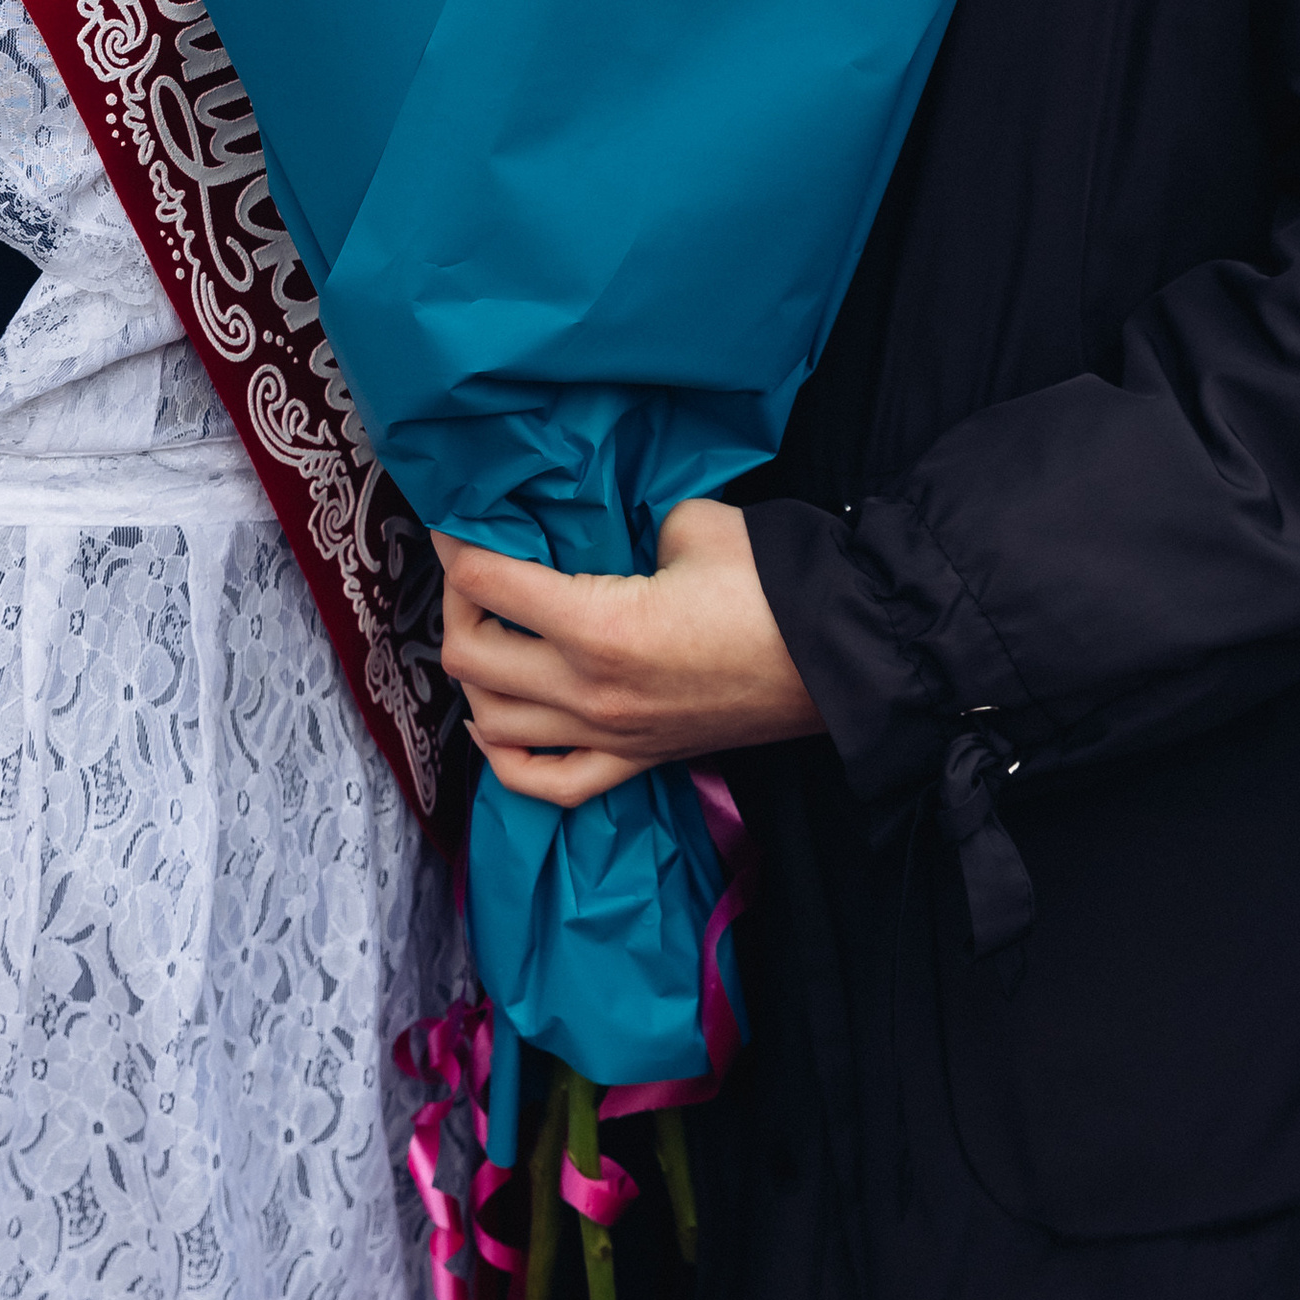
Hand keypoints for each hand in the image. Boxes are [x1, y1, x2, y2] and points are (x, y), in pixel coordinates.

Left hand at [436, 497, 824, 808]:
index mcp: (599, 627)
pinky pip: (544, 782)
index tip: (456, 517)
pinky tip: (492, 720)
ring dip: (475, 671)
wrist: (844, 659)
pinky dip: (503, 755)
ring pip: (491, 719)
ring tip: (489, 628)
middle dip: (457, 603)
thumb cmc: (775, 586)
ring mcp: (610, 736)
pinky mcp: (636, 761)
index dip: (459, 542)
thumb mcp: (690, 525)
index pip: (487, 583)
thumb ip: (627, 528)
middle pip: (468, 654)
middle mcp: (590, 692)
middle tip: (477, 568)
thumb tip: (599, 535)